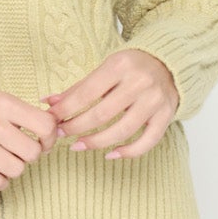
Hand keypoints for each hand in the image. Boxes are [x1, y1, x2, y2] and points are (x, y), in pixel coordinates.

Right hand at [0, 86, 58, 190]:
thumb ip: (22, 113)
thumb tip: (50, 132)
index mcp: (2, 103)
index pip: (44, 126)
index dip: (49, 138)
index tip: (42, 141)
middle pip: (32, 153)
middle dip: (29, 155)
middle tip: (18, 150)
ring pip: (16, 170)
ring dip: (13, 168)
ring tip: (3, 158)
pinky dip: (0, 181)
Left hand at [44, 51, 179, 158]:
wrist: (169, 63)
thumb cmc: (131, 67)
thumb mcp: (105, 69)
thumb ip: (78, 88)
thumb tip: (48, 103)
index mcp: (120, 65)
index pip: (86, 93)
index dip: (66, 110)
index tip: (52, 120)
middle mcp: (140, 82)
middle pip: (102, 114)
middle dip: (76, 127)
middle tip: (61, 134)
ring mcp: (155, 101)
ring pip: (122, 131)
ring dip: (96, 142)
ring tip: (77, 146)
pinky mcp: (166, 115)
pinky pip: (147, 142)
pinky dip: (128, 152)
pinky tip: (110, 154)